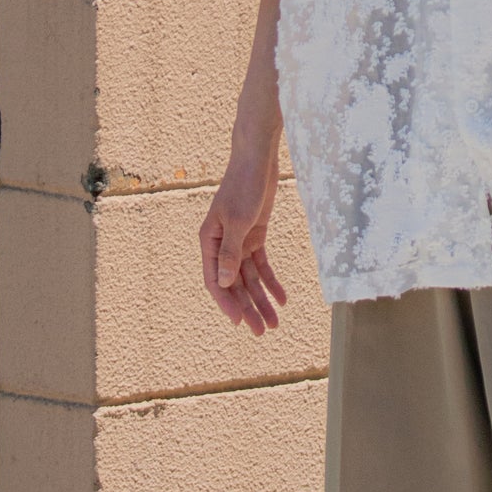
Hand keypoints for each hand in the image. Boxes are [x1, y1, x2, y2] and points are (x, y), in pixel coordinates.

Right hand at [199, 152, 286, 335]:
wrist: (257, 161)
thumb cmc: (243, 187)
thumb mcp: (237, 221)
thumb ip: (230, 252)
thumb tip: (222, 283)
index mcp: (209, 242)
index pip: (214, 281)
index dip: (226, 303)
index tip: (239, 322)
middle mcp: (220, 246)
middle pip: (233, 284)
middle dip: (247, 307)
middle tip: (261, 331)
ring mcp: (238, 242)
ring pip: (249, 278)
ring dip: (261, 299)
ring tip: (274, 322)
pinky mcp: (254, 236)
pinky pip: (261, 265)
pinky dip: (271, 281)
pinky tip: (282, 298)